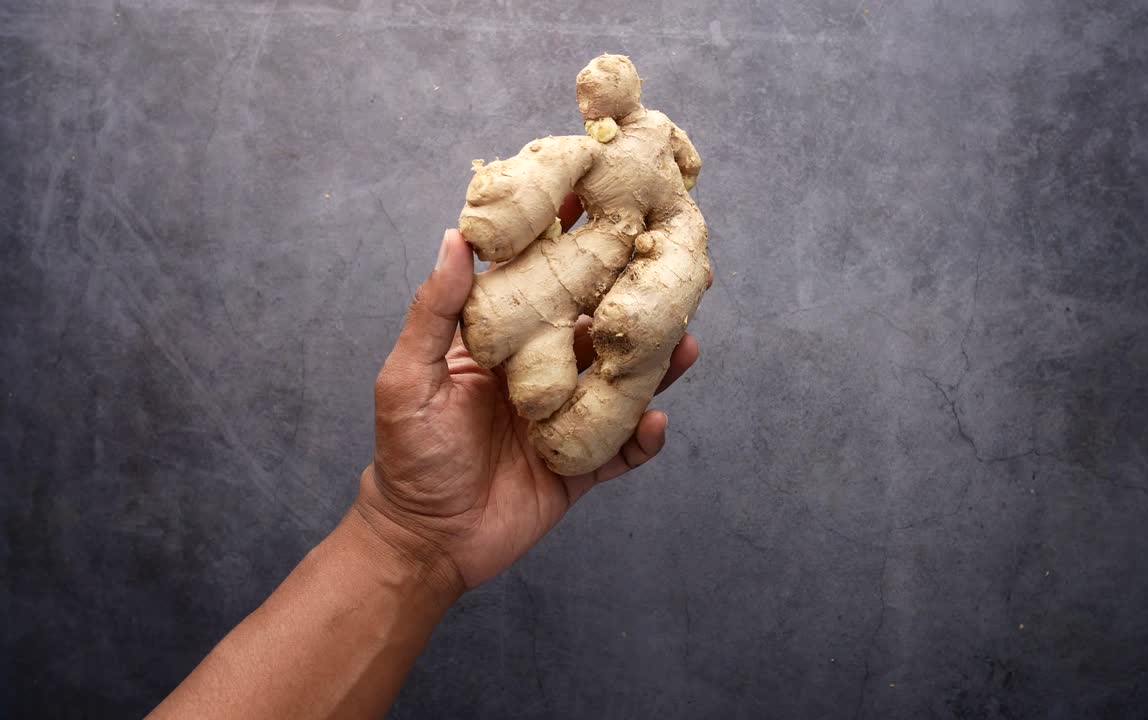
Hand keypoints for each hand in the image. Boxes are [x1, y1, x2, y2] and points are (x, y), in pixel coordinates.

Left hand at [355, 201, 703, 591]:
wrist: (424, 542)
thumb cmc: (406, 454)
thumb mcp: (409, 377)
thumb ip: (435, 310)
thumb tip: (455, 236)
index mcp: (503, 342)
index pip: (543, 282)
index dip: (572, 245)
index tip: (605, 200)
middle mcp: (542, 372)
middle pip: (598, 328)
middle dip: (635, 299)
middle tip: (675, 268)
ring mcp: (565, 419)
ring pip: (621, 384)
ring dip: (656, 364)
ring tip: (685, 342)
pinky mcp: (580, 466)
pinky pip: (621, 448)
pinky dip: (641, 438)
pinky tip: (654, 421)